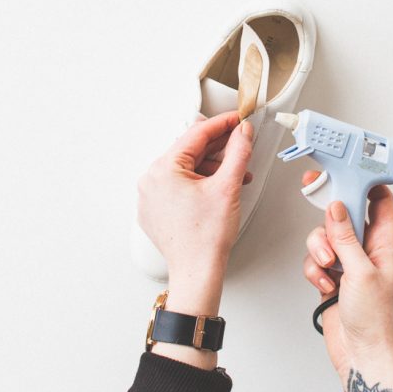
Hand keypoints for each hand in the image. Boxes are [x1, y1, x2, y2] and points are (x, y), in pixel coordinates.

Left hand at [136, 111, 252, 366]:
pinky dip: (198, 183)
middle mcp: (150, 179)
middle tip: (241, 146)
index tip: (237, 119)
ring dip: (211, 168)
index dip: (222, 124)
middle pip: (190, 151)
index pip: (197, 134)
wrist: (197, 272)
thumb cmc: (207, 238)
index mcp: (163, 169)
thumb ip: (238, 151)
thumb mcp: (228, 186)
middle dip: (219, 150)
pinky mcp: (154, 209)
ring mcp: (150, 196)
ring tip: (235, 176)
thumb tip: (242, 132)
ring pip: (184, 168)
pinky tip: (218, 189)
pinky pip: (176, 185)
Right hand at [300, 171, 392, 380]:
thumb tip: (338, 207)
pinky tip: (324, 284)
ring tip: (327, 267)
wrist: (362, 355)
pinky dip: (315, 270)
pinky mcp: (332, 277)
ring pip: (325, 238)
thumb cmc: (377, 320)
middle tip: (317, 195)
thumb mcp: (361, 271)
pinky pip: (315, 260)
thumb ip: (346, 237)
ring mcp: (349, 264)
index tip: (348, 169)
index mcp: (384, 244)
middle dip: (330, 214)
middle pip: (345, 215)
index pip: (380, 202)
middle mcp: (367, 251)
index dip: (366, 183)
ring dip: (319, 249)